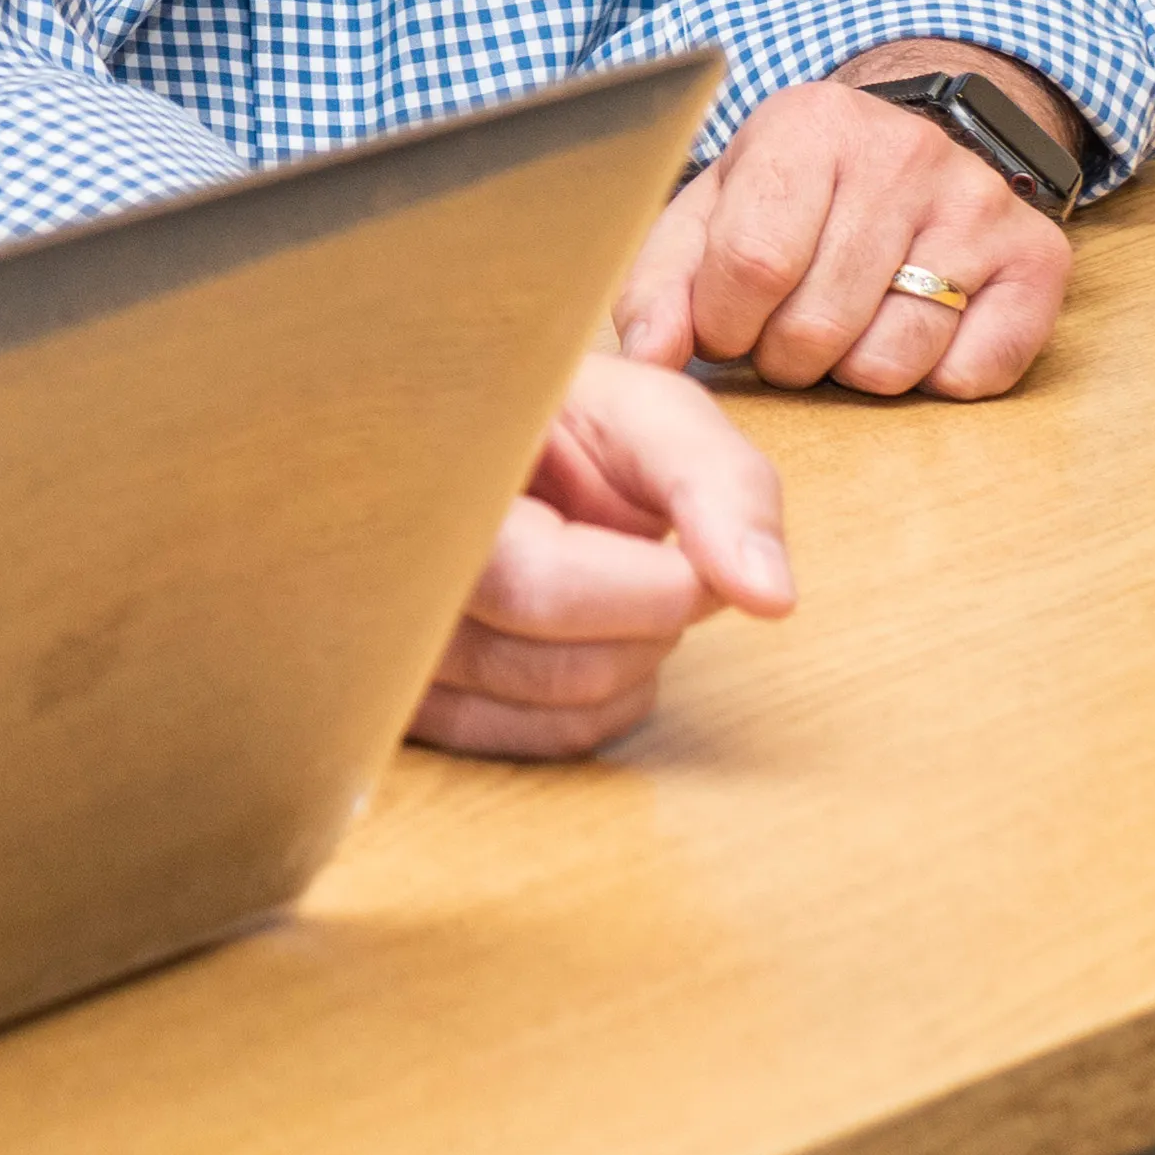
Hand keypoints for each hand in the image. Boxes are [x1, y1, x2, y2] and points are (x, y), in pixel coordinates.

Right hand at [412, 356, 792, 758]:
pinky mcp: (405, 698)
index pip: (540, 584)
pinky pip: (528, 742)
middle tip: (656, 559)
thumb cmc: (553, 420)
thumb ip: (720, 484)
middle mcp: (388, 576)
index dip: (654, 586)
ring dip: (631, 660)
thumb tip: (770, 596)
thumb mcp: (642, 413)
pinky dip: (593, 702)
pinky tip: (591, 636)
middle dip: (650, 620)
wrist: (474, 445)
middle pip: (550, 664)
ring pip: (549, 712)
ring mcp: (384, 645)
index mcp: (426, 480)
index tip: (692, 550)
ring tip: (619, 586)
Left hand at [610, 68, 1073, 396]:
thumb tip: (649, 360)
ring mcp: (979, 201)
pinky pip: (972, 374)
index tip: (726, 324)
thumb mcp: (710, 214)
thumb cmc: (792, 195)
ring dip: (853, 370)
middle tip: (788, 327)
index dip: (724, 325)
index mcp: (808, 126)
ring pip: (890, 362)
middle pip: (817, 326)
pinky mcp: (1038, 257)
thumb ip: (661, 284)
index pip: (750, 266)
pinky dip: (933, 378)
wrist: (905, 149)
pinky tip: (916, 327)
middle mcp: (904, 151)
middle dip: (784, 356)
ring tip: (849, 322)